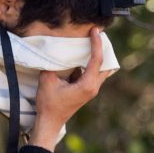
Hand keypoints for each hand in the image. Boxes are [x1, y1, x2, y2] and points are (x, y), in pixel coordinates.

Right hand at [29, 28, 113, 150]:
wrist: (50, 121)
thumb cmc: (49, 103)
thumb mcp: (47, 80)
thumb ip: (53, 64)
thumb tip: (56, 52)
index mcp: (88, 85)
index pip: (97, 60)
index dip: (97, 43)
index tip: (95, 31)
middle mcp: (93, 87)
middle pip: (105, 65)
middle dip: (103, 49)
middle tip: (97, 35)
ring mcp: (91, 90)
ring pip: (100, 70)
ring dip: (97, 57)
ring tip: (90, 43)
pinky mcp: (86, 91)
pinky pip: (92, 74)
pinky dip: (89, 64)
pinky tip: (80, 56)